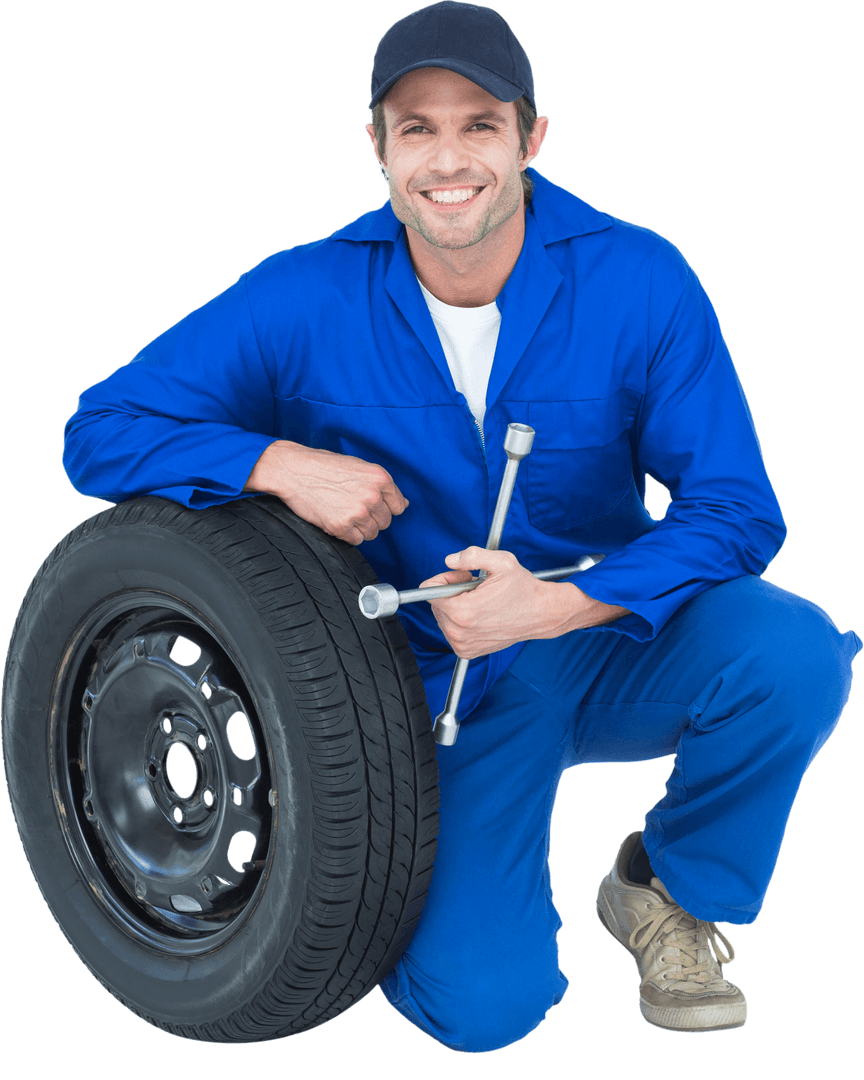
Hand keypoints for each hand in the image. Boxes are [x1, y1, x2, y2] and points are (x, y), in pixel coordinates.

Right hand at [244, 440, 408, 544]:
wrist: (293, 470)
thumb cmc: (323, 465)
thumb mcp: (358, 467)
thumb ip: (381, 485)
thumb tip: (403, 503)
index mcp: (380, 477)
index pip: (398, 506)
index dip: (385, 507)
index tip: (373, 505)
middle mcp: (372, 495)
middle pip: (385, 521)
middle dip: (372, 518)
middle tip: (352, 507)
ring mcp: (357, 512)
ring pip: (372, 533)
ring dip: (360, 528)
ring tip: (343, 512)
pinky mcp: (341, 526)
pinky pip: (356, 540)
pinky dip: (347, 535)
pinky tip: (336, 519)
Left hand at [418, 547, 581, 658]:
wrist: (541, 614)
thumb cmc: (523, 588)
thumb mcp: (501, 562)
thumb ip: (471, 556)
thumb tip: (450, 560)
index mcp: (462, 610)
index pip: (428, 591)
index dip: (444, 579)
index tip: (463, 576)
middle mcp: (458, 631)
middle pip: (435, 604)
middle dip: (451, 592)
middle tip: (475, 587)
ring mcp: (462, 644)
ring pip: (442, 618)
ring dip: (456, 607)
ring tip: (480, 601)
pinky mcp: (467, 651)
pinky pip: (451, 631)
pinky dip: (461, 621)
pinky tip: (481, 615)